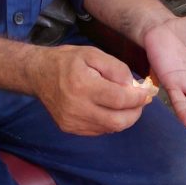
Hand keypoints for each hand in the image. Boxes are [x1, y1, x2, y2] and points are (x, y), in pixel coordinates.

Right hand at [30, 45, 151, 135]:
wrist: (38, 74)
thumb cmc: (68, 61)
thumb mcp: (93, 54)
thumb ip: (116, 69)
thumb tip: (133, 87)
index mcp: (83, 85)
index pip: (120, 100)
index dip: (139, 99)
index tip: (148, 93)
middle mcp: (76, 107)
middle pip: (117, 121)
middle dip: (135, 113)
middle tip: (140, 102)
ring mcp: (72, 121)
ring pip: (110, 128)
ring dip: (124, 118)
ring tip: (125, 104)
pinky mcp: (69, 128)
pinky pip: (99, 130)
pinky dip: (110, 121)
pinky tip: (108, 109)